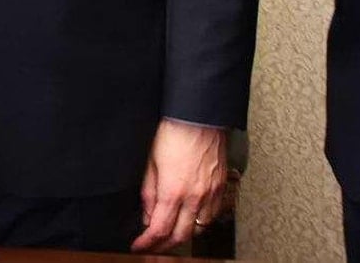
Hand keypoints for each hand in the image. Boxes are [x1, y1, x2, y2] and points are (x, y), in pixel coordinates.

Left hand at [131, 119, 226, 251]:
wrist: (199, 113)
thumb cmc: (175, 130)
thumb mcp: (151, 161)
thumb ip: (148, 193)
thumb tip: (148, 215)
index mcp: (173, 191)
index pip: (159, 230)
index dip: (146, 243)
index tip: (138, 245)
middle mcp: (194, 196)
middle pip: (180, 236)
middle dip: (163, 246)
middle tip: (153, 246)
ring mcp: (210, 192)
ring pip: (198, 229)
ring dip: (183, 236)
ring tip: (172, 235)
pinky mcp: (221, 184)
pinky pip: (213, 214)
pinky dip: (201, 223)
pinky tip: (193, 220)